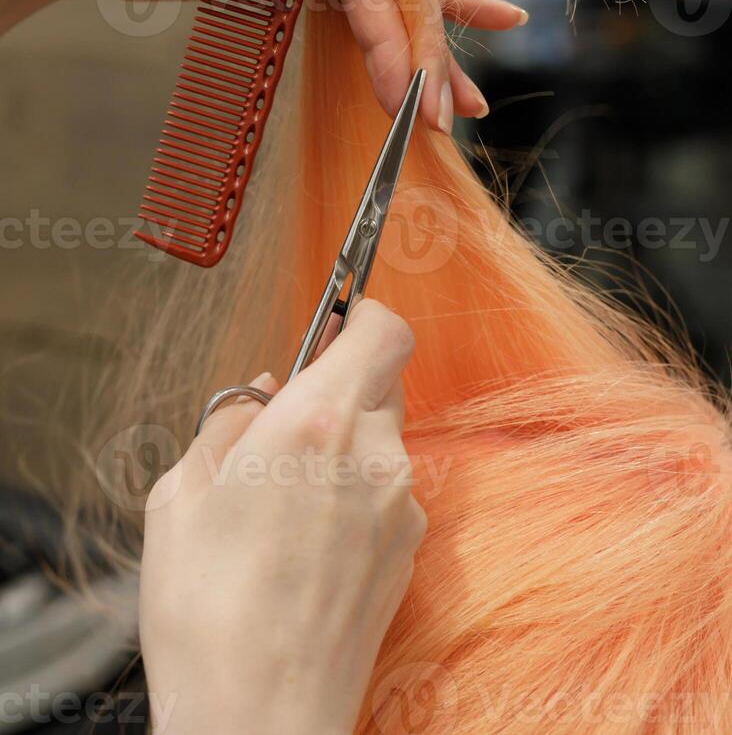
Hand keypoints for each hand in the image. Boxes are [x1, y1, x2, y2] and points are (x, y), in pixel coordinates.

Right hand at [140, 300, 424, 734]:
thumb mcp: (181, 496)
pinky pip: (389, 489)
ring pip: (386, 437)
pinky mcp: (410, 549)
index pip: (383, 330)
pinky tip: (311, 536)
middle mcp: (374, 455)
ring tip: (288, 493)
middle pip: (384, 381)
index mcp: (316, 422)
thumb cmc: (208, 611)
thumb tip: (262, 392)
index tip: (336, 322)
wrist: (260, 717)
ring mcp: (400, 505)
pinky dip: (359, 489)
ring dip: (347, 441)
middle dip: (342, 383)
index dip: (364, 314)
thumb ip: (228, 422)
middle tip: (289, 417)